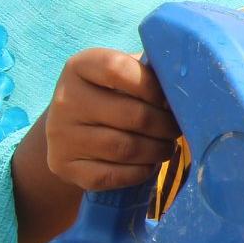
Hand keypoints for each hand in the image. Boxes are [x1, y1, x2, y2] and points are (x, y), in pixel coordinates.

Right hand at [42, 49, 181, 190]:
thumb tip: (181, 87)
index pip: (118, 69)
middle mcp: (66, 100)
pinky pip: (113, 175)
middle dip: (165, 125)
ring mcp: (62, 136)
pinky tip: (148, 164)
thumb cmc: (108, 96)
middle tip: (176, 129)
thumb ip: (147, 73)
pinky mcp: (65, 167)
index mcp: (79, 67)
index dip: (153, 86)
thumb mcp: (121, 75)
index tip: (168, 98)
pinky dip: (140, 172)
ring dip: (157, 150)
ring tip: (166, 146)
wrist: (67, 133)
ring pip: (126, 148)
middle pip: (133, 115)